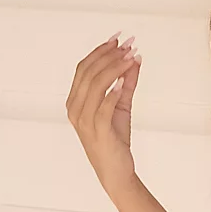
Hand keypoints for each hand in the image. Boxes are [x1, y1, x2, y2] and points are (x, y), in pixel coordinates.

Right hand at [66, 33, 140, 197]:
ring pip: (96, 85)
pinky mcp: (97, 131)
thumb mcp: (121, 106)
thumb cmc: (114, 140)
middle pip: (89, 72)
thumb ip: (127, 83)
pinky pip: (103, 107)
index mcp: (75, 101)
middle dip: (109, 55)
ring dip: (114, 68)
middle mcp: (75, 109)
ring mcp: (84, 121)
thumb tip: (135, 59)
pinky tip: (124, 80)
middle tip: (127, 45)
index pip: (84, 68)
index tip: (118, 39)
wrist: (116, 172)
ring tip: (130, 57)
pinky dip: (113, 92)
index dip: (100, 51)